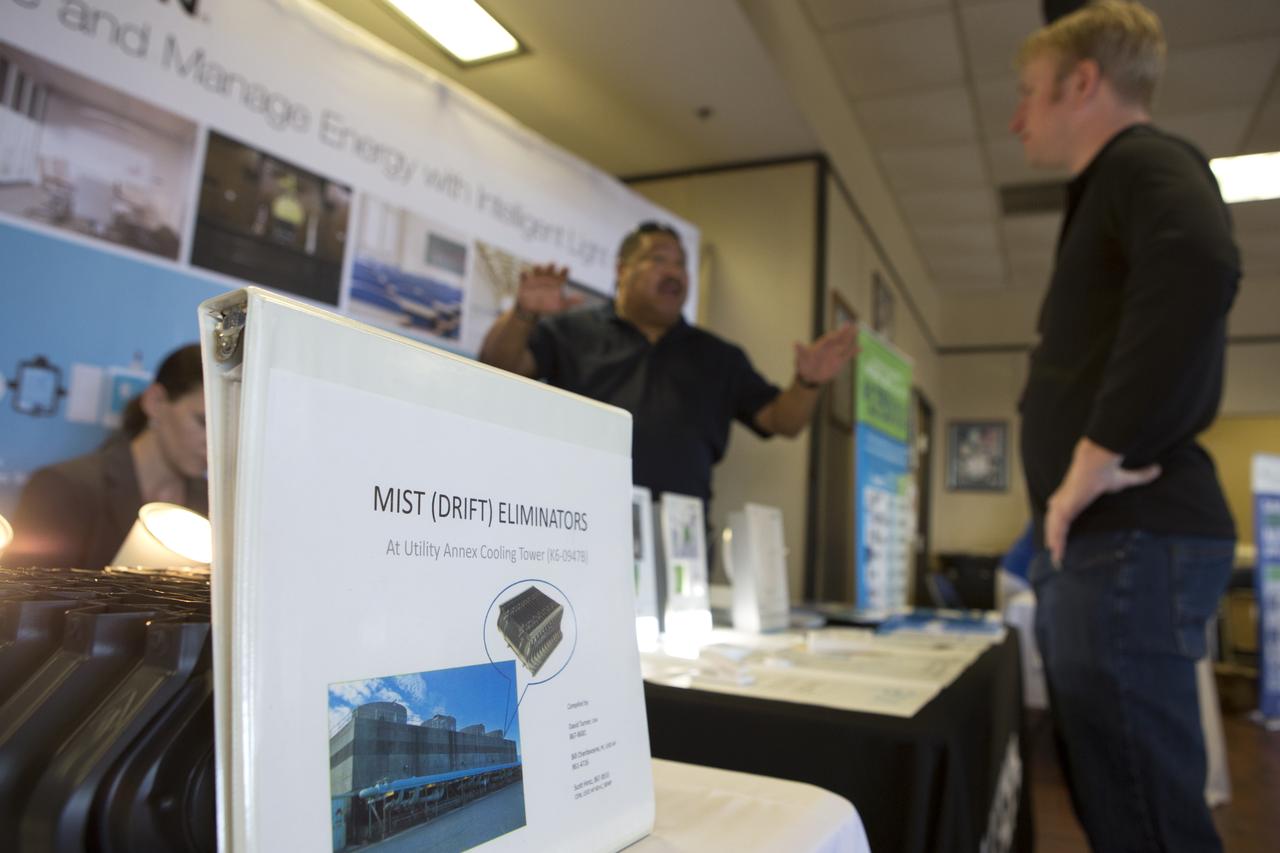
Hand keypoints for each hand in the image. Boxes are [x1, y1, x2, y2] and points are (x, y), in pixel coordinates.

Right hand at [516, 263, 580, 315]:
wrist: (531, 310)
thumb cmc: (548, 306)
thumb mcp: (561, 305)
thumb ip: (571, 301)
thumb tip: (583, 299)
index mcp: (556, 281)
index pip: (562, 273)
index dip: (564, 270)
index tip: (566, 268)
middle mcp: (547, 277)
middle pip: (550, 268)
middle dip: (551, 266)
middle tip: (552, 264)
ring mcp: (536, 278)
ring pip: (537, 268)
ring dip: (538, 267)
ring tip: (538, 266)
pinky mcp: (525, 282)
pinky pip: (524, 275)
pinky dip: (524, 274)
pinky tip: (525, 274)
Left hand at [794, 322, 857, 385]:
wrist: (809, 376)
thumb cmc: (803, 365)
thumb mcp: (800, 358)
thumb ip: (800, 350)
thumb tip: (795, 343)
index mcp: (821, 346)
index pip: (829, 338)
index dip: (835, 334)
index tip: (840, 329)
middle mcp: (829, 348)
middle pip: (839, 339)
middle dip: (845, 332)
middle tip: (852, 324)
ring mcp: (835, 354)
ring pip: (844, 345)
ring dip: (850, 338)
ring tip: (857, 330)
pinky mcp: (839, 362)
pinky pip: (847, 356)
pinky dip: (853, 352)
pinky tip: (860, 348)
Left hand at [1045, 437, 1160, 565]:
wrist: (1096, 462)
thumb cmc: (1107, 470)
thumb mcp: (1125, 478)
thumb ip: (1140, 476)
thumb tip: (1158, 469)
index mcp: (1074, 497)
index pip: (1065, 515)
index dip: (1062, 526)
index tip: (1062, 537)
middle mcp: (1064, 501)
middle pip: (1055, 523)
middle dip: (1054, 537)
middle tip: (1056, 553)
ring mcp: (1062, 504)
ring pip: (1054, 528)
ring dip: (1055, 542)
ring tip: (1056, 558)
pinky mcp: (1063, 507)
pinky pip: (1057, 528)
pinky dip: (1056, 539)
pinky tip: (1055, 551)